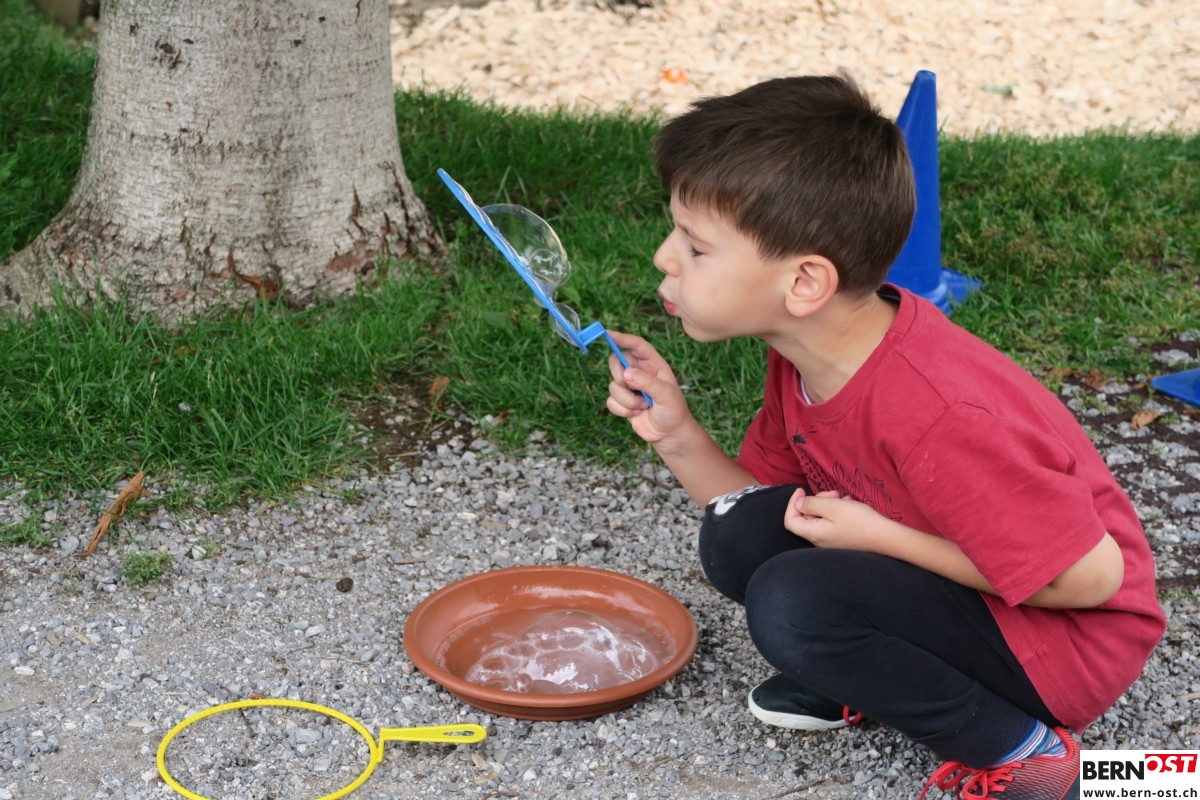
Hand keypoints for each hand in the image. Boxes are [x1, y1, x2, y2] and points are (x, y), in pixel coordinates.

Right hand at [604, 330, 693, 449]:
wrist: (669, 434)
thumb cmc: (673, 411)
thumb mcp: (666, 394)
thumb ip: (647, 382)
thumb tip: (626, 374)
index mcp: (653, 364)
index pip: (636, 345)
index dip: (622, 338)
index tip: (607, 334)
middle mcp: (639, 372)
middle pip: (616, 362)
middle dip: (621, 377)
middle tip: (632, 387)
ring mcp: (629, 387)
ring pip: (613, 385)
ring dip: (627, 400)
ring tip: (643, 407)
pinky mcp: (622, 401)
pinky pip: (610, 401)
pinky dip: (622, 410)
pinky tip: (636, 414)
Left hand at [783, 488, 890, 550]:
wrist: (886, 538)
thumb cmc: (859, 521)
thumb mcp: (833, 506)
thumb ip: (812, 504)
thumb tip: (798, 504)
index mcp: (814, 534)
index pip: (790, 521)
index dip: (792, 503)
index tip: (802, 489)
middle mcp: (819, 541)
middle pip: (806, 517)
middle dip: (816, 500)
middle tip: (832, 493)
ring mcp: (831, 541)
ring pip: (821, 517)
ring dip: (829, 503)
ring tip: (843, 498)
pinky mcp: (842, 539)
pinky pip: (832, 522)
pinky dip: (838, 510)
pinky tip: (849, 504)